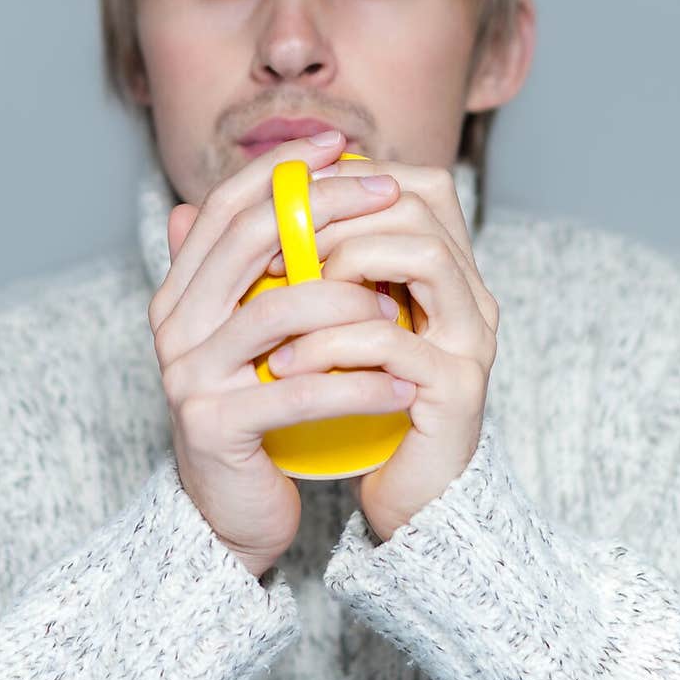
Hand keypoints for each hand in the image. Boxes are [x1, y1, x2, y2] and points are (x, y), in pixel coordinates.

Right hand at [147, 132, 410, 578]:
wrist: (229, 513)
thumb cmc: (253, 412)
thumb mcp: (248, 335)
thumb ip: (246, 272)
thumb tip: (238, 196)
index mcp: (179, 293)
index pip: (227, 206)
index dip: (284, 167)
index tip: (343, 144)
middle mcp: (173, 325)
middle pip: (251, 239)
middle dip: (327, 207)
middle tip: (391, 194)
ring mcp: (188, 375)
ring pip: (279, 310)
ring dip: (350, 300)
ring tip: (403, 307)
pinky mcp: (214, 425)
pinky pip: (300, 390)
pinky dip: (359, 385)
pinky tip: (405, 384)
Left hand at [266, 158, 498, 542]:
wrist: (408, 498)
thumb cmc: (361, 404)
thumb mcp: (325, 322)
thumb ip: (290, 265)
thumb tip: (209, 206)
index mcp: (446, 272)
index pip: (419, 185)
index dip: (352, 181)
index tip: (286, 209)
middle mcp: (470, 294)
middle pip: (419, 208)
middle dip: (336, 220)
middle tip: (272, 254)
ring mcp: (470, 339)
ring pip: (424, 256)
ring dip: (343, 268)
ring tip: (281, 303)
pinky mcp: (456, 388)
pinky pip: (392, 341)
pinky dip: (330, 344)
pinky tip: (283, 365)